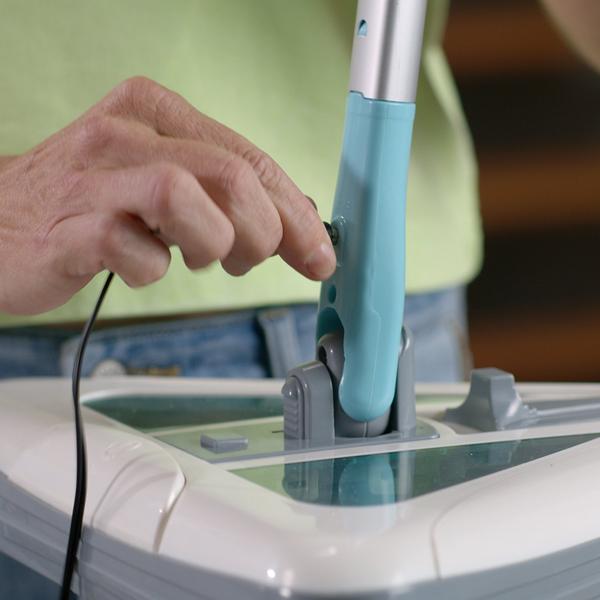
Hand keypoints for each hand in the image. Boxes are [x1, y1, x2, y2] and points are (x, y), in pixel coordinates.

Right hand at [0, 77, 335, 314]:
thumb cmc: (91, 204)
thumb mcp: (161, 178)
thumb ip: (224, 190)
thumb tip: (296, 221)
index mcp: (155, 110)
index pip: (249, 158)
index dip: (295, 213)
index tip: (319, 254)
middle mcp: (125, 132)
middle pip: (230, 175)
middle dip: (264, 233)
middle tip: (250, 261)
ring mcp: (93, 177)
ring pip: (185, 197)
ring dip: (212, 245)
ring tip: (195, 258)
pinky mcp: (69, 226)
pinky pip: (135, 250)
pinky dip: (153, 270)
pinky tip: (142, 267)